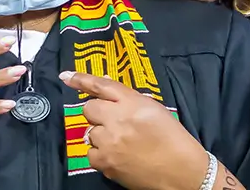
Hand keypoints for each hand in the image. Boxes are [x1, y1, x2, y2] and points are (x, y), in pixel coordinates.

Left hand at [61, 71, 211, 189]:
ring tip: (122, 144)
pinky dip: (101, 155)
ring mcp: (109, 141)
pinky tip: (118, 157)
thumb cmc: (173, 139)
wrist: (184, 173)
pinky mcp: (105, 162)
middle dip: (98, 115)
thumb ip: (128, 99)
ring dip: (102, 136)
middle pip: (89, 109)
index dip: (81, 80)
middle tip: (114, 124)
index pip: (102, 86)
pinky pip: (90, 153)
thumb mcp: (154, 110)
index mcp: (134, 103)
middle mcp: (118, 118)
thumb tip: (103, 91)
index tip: (65, 76)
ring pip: (90, 132)